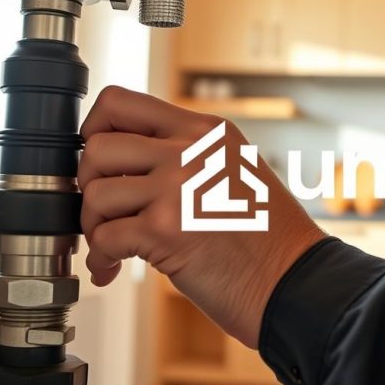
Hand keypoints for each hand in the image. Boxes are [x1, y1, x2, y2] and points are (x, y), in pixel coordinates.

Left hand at [78, 86, 326, 346]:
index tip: (101, 162)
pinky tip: (114, 269)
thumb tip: (121, 157)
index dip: (94, 131)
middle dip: (90, 185)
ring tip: (114, 245)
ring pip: (95, 194)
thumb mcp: (234, 168)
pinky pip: (104, 237)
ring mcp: (176, 188)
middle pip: (96, 148)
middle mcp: (190, 151)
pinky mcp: (165, 231)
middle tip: (107, 212)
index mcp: (205, 130)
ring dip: (94, 226)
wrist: (294, 281)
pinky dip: (102, 258)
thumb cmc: (267, 237)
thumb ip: (184, 153)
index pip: (118, 103)